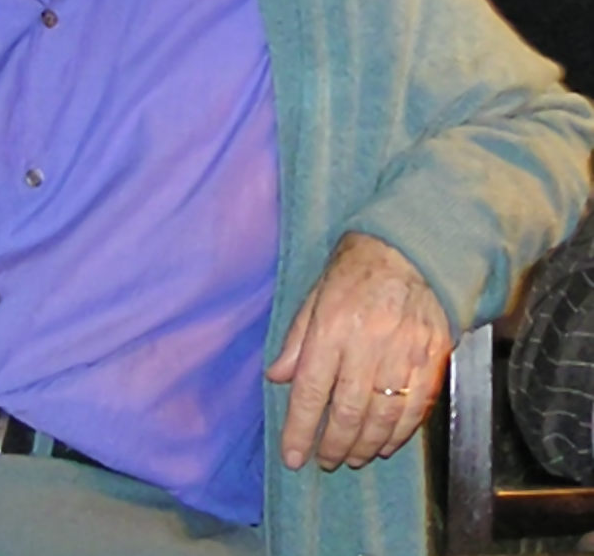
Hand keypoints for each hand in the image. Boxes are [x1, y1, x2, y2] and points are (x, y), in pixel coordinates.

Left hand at [264, 232, 451, 472]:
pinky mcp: (432, 358)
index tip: (292, 457)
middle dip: (333, 444)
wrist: (411, 248)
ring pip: (383, 417)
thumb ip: (297, 340)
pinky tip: (385, 444)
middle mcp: (368, 344)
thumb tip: (277, 377)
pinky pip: (416, 407)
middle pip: (347, 411)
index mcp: (332, 327)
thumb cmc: (356, 268)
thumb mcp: (316, 294)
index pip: (311, 389)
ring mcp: (404, 354)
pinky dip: (400, 433)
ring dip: (365, 445)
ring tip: (352, 457)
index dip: (299, 428)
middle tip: (324, 462)